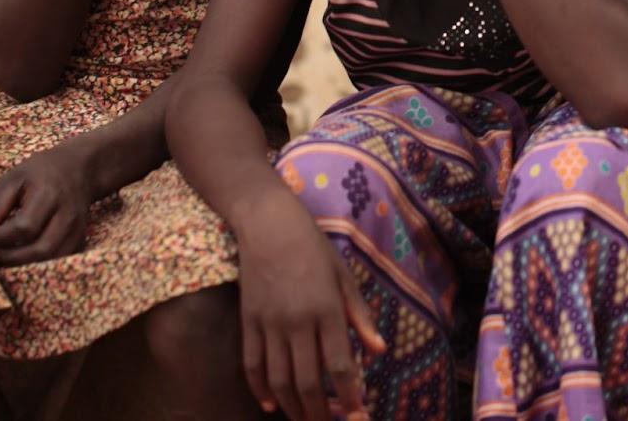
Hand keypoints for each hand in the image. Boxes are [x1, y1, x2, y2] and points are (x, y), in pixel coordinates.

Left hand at [0, 144, 93, 266]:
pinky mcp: (80, 239)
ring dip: (24, 265)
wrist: (78, 169)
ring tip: (4, 258)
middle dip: (11, 257)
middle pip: (41, 249)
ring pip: (52, 259)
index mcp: (49, 194)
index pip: (25, 226)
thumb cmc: (40, 173)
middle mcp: (67, 214)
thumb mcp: (14, 178)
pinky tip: (23, 258)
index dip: (0, 237)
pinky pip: (60, 260)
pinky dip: (40, 264)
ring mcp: (78, 229)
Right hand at [237, 192, 385, 420]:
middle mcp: (298, 322)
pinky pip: (252, 364)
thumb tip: (379, 351)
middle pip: (308, 382)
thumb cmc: (313, 248)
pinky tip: (269, 405)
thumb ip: (359, 316)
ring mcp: (269, 323)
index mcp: (327, 310)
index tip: (357, 416)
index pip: (341, 366)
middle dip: (319, 413)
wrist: (268, 225)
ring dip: (292, 407)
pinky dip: (260, 389)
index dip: (349, 397)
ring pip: (279, 380)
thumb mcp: (344, 276)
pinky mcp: (248, 321)